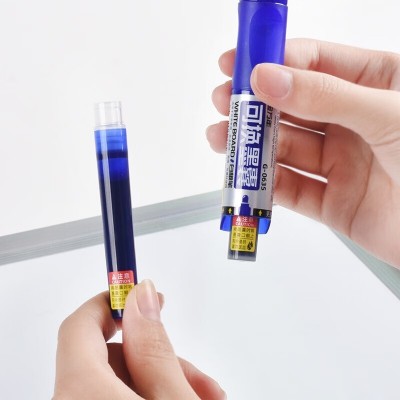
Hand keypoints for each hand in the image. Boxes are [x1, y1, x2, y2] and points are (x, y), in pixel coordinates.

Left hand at [53, 280, 225, 399]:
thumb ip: (155, 348)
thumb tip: (143, 297)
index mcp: (81, 393)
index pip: (79, 326)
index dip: (109, 302)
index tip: (136, 294)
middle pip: (108, 358)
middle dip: (156, 356)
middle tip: (193, 373)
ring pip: (117, 381)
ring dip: (161, 380)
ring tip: (200, 394)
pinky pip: (115, 399)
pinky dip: (148, 397)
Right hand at [207, 38, 399, 267]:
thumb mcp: (387, 114)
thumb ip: (326, 94)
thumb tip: (270, 77)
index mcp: (375, 87)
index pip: (314, 62)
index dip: (274, 59)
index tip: (239, 62)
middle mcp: (353, 123)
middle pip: (292, 107)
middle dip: (255, 105)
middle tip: (226, 102)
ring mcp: (341, 163)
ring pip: (286, 149)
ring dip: (252, 145)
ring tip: (222, 139)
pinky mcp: (332, 201)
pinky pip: (292, 190)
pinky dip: (267, 186)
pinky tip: (247, 178)